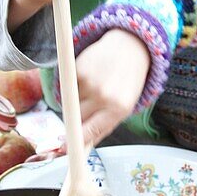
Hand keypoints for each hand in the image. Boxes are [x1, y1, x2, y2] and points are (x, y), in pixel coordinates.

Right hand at [75, 31, 151, 146]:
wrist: (131, 47)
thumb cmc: (128, 81)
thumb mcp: (124, 107)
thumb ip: (103, 126)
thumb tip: (82, 145)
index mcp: (118, 109)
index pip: (91, 132)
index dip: (76, 142)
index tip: (66, 148)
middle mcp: (104, 96)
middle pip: (76, 120)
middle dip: (77, 120)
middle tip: (87, 109)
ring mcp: (90, 82)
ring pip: (71, 104)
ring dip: (76, 101)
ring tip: (94, 88)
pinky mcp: (78, 70)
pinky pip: (68, 88)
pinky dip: (74, 86)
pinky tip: (89, 78)